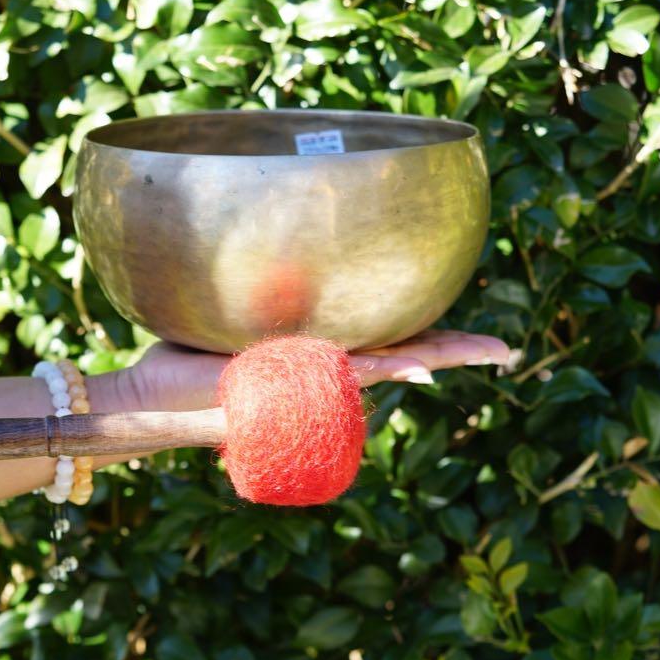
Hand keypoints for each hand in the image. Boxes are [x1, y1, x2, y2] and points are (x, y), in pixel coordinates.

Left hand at [124, 331, 509, 413]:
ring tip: (490, 353)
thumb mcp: (231, 317)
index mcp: (320, 350)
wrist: (153, 395)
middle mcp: (327, 367)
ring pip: (393, 361)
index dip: (432, 334)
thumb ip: (258, 299)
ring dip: (441, 357)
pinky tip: (423, 367)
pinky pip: (351, 372)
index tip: (472, 332)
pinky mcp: (294, 382)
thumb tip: (277, 264)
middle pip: (408, 352)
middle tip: (507, 352)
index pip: (388, 338)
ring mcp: (316, 377)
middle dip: (458, 350)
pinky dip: (389, 367)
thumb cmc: (183, 360)